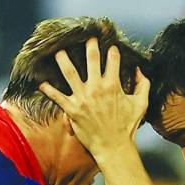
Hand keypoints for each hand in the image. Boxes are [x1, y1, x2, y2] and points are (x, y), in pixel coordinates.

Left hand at [39, 38, 149, 155]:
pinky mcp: (72, 109)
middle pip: (91, 59)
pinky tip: (41, 82)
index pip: (112, 60)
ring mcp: (82, 98)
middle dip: (89, 45)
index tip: (111, 46)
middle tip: (86, 37)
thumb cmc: (127, 127)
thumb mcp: (141, 104)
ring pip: (69, 72)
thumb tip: (139, 70)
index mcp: (113, 85)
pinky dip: (48, 89)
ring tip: (58, 51)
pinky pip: (57, 97)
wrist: (113, 147)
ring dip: (63, 59)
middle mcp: (96, 88)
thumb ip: (143, 85)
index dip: (112, 51)